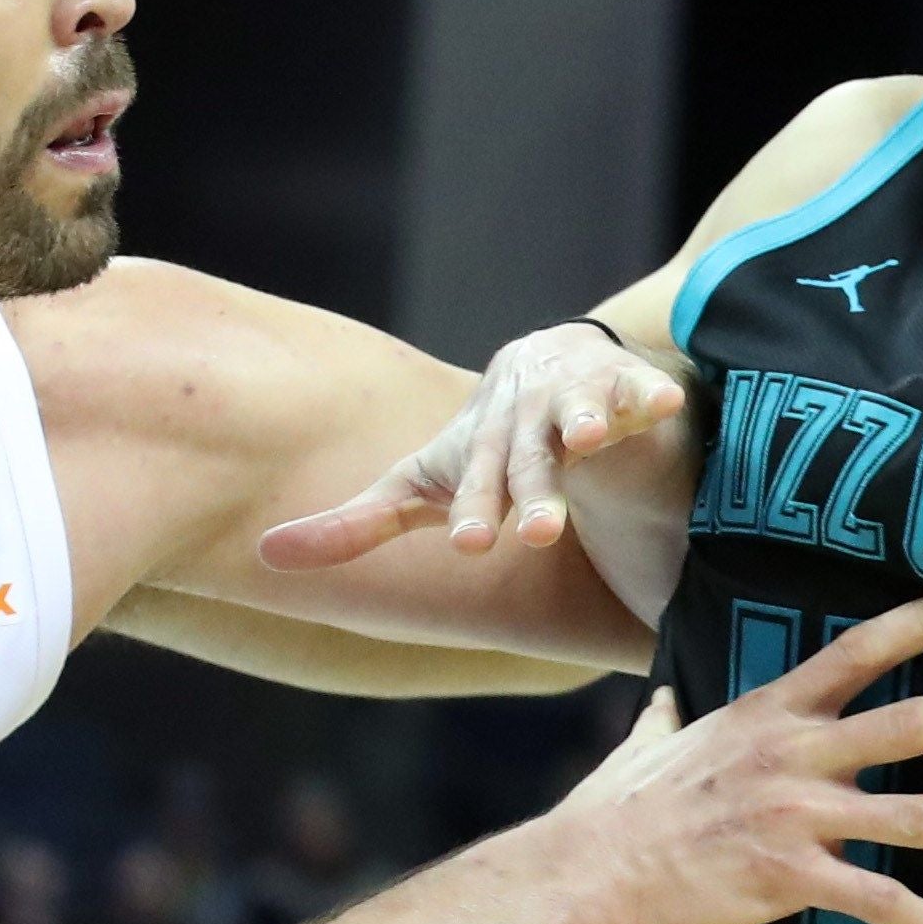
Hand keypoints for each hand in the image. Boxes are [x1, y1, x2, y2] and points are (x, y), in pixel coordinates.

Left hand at [261, 324, 690, 569]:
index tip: (471, 543)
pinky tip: (659, 401)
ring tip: (592, 439)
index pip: (475, 483)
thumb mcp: (425, 483)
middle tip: (537, 531)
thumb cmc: (484, 447)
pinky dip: (649, 393)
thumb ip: (358, 523)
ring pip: (582, 414)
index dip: (474, 509)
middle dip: (533, 489)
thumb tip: (263, 557)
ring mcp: (579, 398)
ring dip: (587, 424)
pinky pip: (642, 388)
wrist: (550, 366)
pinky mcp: (630, 386)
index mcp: (481, 449)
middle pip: (529, 458)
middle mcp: (526, 421)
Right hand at [554, 594, 922, 923]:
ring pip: (915, 815)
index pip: (855, 652)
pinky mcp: (790, 876)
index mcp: (769, 713)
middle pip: (910, 723)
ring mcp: (796, 815)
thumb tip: (665, 700)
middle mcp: (794, 754)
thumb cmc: (616, 811)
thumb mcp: (648, 745)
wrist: (589, 872)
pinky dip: (917, 917)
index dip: (918, 624)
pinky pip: (873, 897)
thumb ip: (669, 718)